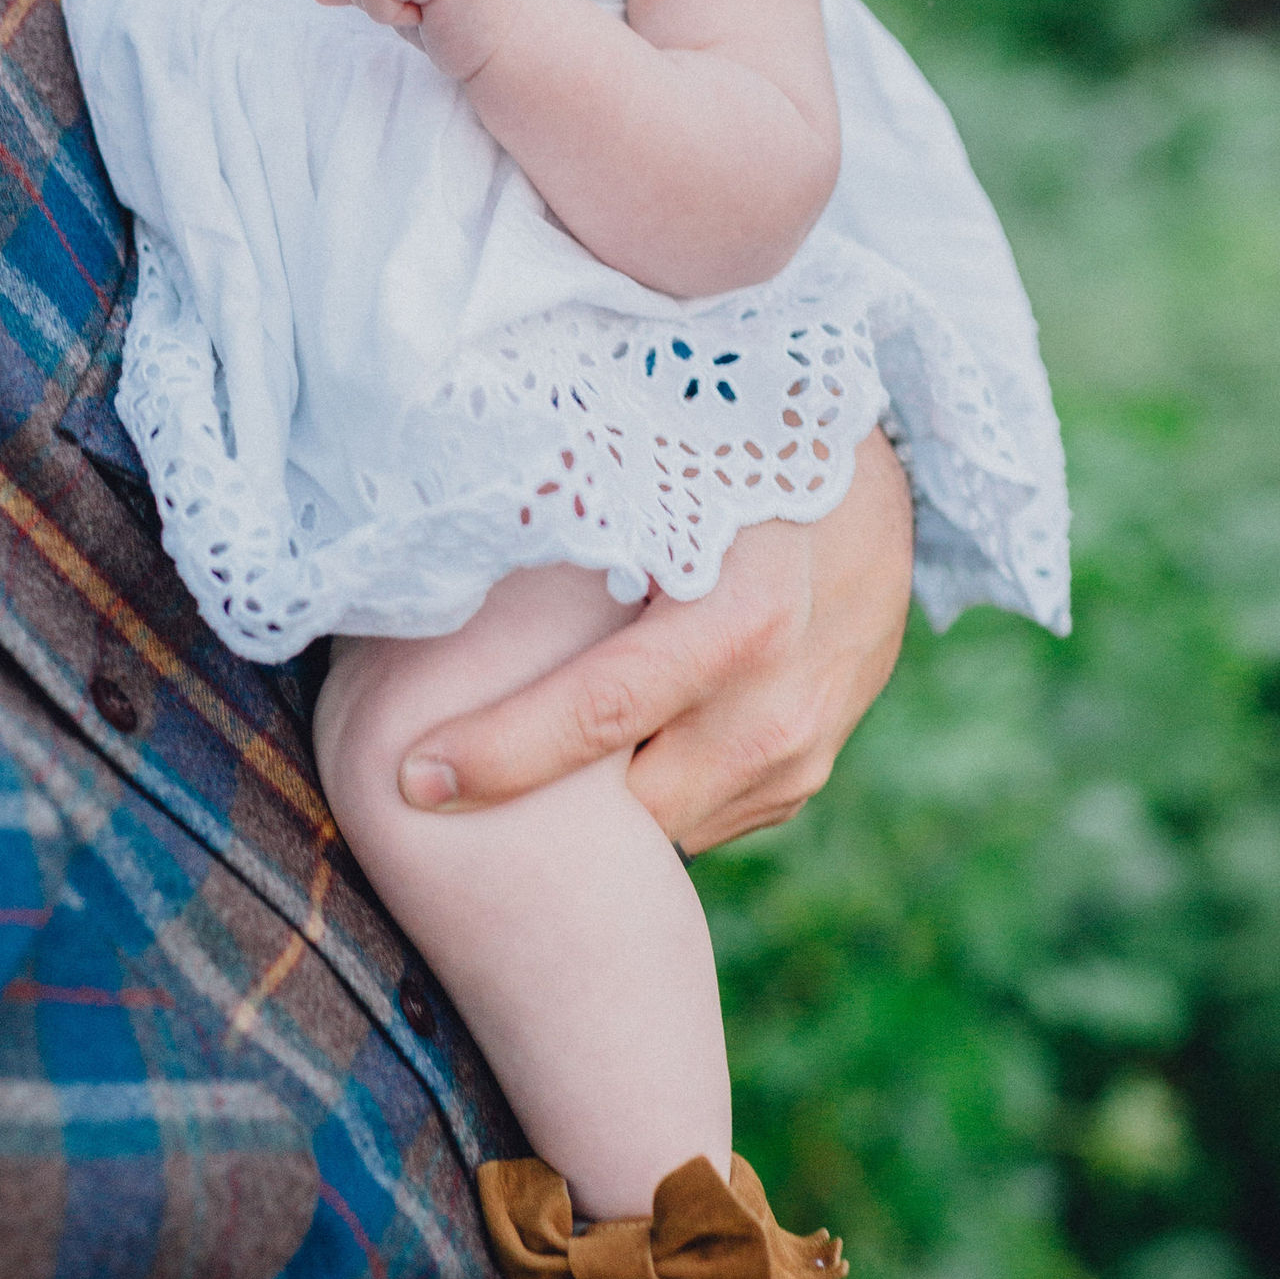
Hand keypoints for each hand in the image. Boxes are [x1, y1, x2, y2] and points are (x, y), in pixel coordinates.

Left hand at [397, 429, 913, 854]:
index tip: (408, 775)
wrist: (871, 487)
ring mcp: (803, 753)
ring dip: (595, 800)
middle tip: (440, 769)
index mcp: (743, 621)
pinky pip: (700, 813)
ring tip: (516, 747)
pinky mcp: (807, 774)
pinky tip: (607, 739)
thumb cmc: (740, 454)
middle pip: (626, 803)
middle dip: (538, 801)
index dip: (498, 753)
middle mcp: (780, 706)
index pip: (600, 713)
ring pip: (662, 824)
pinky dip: (645, 787)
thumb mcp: (668, 460)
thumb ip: (574, 499)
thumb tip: (443, 508)